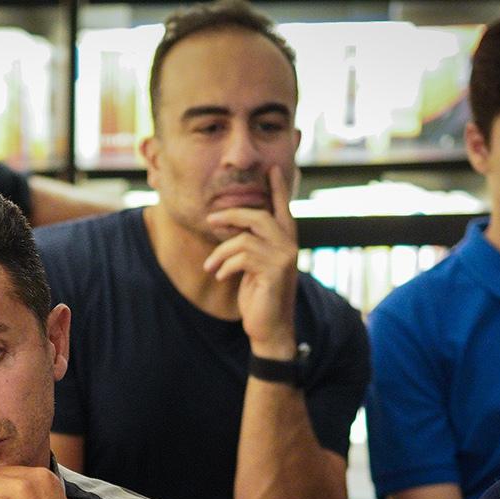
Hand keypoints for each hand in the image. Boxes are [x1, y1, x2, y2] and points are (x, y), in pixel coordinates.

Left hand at [202, 164, 298, 357]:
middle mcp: (289, 245)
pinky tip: (220, 276)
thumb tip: (226, 222)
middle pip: (258, 216)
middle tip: (210, 219)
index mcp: (286, 240)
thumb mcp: (252, 265)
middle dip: (231, 215)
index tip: (270, 168)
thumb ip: (248, 243)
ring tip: (210, 266)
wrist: (268, 328)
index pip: (282, 208)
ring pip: (244, 238)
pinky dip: (225, 266)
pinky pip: (242, 257)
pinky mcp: (275, 272)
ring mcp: (284, 258)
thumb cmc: (258, 295)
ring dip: (221, 252)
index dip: (277, 188)